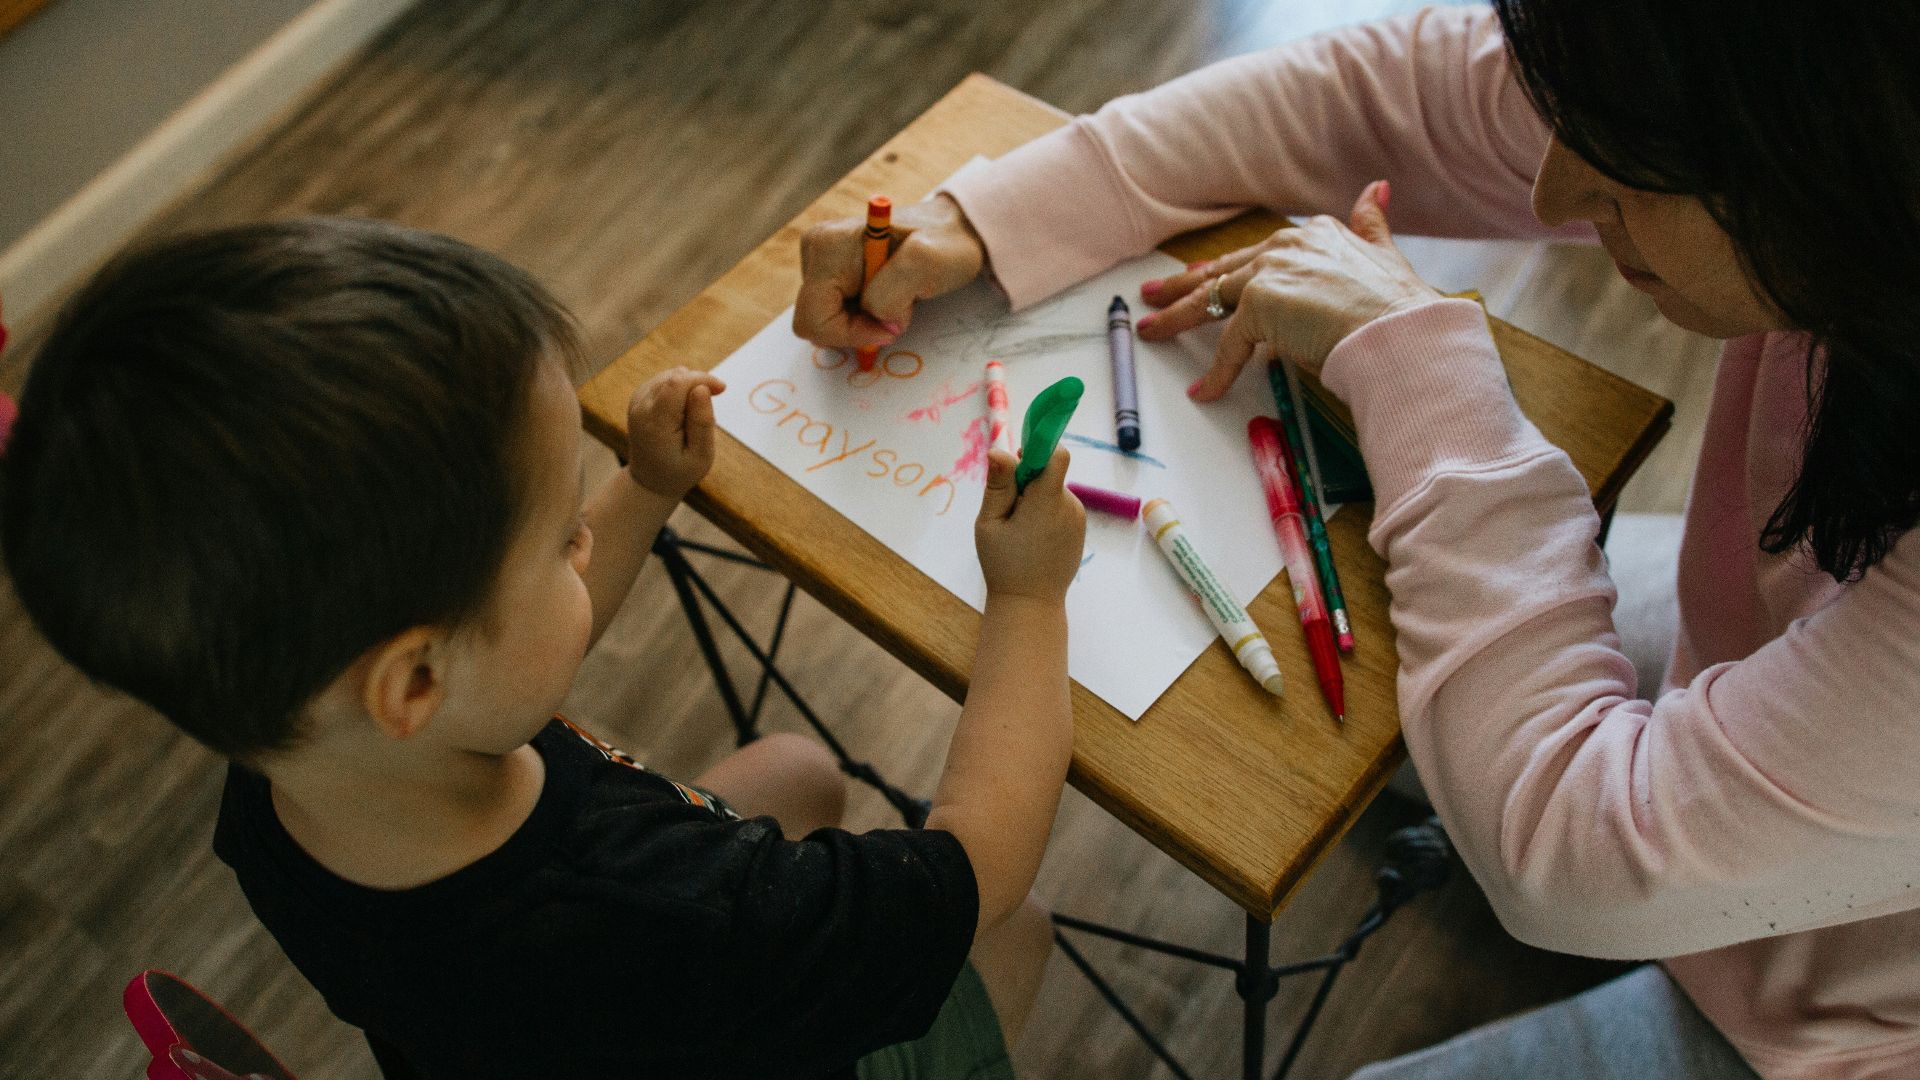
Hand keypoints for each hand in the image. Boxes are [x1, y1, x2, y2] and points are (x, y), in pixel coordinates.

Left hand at [625, 367, 726, 498]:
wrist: (651, 480)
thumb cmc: (680, 471)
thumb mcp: (701, 455)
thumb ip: (702, 422)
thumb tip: (702, 388)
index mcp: (655, 423)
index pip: (678, 382)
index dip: (703, 379)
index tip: (721, 390)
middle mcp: (641, 408)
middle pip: (675, 376)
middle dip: (698, 384)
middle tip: (707, 412)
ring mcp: (637, 401)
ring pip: (671, 375)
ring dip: (689, 387)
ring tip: (693, 416)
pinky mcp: (639, 397)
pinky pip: (665, 380)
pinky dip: (680, 389)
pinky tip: (683, 411)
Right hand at [794, 194, 985, 349]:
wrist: (952, 232)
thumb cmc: (945, 244)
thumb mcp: (928, 262)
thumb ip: (893, 292)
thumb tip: (877, 321)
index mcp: (829, 244)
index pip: (815, 317)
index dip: (852, 334)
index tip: (891, 325)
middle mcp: (815, 248)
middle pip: (814, 322)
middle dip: (856, 328)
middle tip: (895, 312)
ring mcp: (818, 260)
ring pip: (823, 321)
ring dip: (861, 322)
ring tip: (894, 298)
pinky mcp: (827, 272)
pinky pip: (832, 314)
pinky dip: (860, 318)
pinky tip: (884, 297)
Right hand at [974, 448, 1085, 603]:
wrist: (1031, 604)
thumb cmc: (1004, 565)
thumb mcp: (990, 523)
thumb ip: (998, 485)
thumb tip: (999, 449)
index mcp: (1047, 502)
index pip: (1056, 455)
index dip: (1038, 449)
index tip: (1018, 460)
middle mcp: (1069, 506)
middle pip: (1050, 473)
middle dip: (1028, 480)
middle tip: (1007, 508)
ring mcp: (1077, 518)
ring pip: (1053, 490)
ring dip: (1035, 498)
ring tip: (1018, 528)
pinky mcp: (1079, 528)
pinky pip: (1060, 506)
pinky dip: (1045, 512)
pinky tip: (1031, 537)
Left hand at [1136, 180, 1440, 400]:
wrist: (1400, 332)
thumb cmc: (1399, 308)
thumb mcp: (1387, 255)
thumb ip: (1373, 225)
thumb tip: (1377, 190)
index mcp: (1313, 234)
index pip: (1255, 254)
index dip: (1224, 269)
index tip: (1200, 276)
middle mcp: (1287, 244)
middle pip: (1222, 271)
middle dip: (1182, 285)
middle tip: (1152, 294)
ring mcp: (1270, 271)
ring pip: (1211, 299)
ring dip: (1176, 317)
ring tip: (1151, 332)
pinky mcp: (1259, 304)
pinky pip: (1228, 345)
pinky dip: (1216, 372)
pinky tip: (1205, 390)